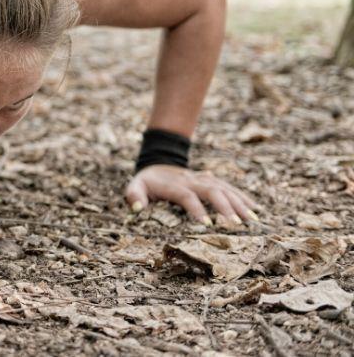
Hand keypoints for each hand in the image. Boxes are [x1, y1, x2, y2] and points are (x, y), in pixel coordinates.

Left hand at [125, 164, 259, 225]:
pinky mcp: (211, 180)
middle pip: (211, 190)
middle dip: (224, 206)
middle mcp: (191, 180)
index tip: (208, 225)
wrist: (157, 163)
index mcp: (173, 185)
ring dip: (238, 202)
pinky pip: (229, 187)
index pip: (186, 196)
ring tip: (252, 220)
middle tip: (236, 224)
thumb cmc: (146, 182)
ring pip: (224, 188)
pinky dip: (242, 197)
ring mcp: (203, 179)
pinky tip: (255, 208)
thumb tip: (136, 209)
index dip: (196, 209)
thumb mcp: (135, 186)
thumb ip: (133, 195)